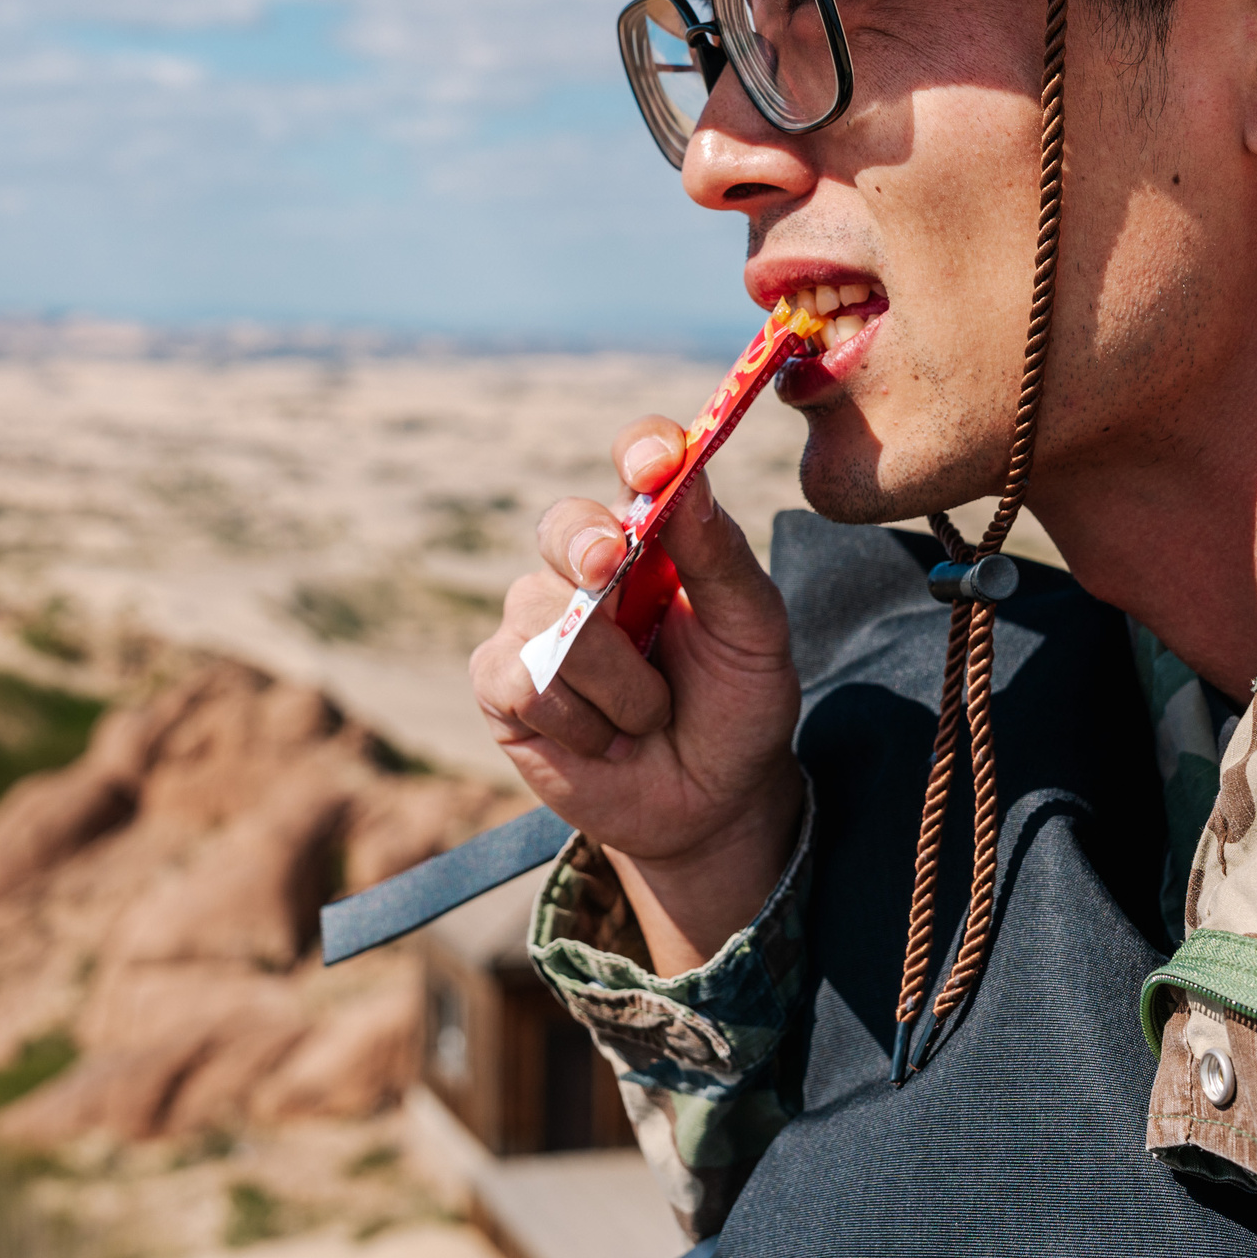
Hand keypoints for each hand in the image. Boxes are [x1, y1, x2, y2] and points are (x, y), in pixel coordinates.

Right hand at [470, 416, 802, 973]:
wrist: (711, 807)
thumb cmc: (737, 709)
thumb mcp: (754, 635)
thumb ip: (720, 556)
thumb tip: (687, 475)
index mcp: (655, 538)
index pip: (637, 465)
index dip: (639, 450)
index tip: (655, 462)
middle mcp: (587, 569)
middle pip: (564, 525)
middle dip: (588, 546)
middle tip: (613, 566)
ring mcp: (537, 623)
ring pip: (551, 617)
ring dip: (618, 681)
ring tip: (651, 715)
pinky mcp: (502, 683)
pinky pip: (524, 680)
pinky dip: (578, 719)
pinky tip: (603, 739)